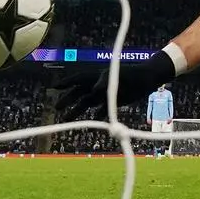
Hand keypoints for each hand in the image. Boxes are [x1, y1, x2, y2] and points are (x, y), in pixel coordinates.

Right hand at [54, 51, 176, 120]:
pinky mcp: (112, 103)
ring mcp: (104, 94)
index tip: (54, 88)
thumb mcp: (117, 77)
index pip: (77, 78)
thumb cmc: (131, 74)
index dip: (66, 82)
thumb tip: (95, 90)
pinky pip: (101, 110)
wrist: (146, 80)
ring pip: (87, 103)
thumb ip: (105, 83)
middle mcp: (97, 85)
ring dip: (77, 111)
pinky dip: (96, 116)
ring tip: (67, 119)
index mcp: (96, 76)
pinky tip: (91, 124)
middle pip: (79, 93)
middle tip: (58, 109)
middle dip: (68, 100)